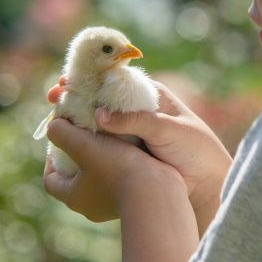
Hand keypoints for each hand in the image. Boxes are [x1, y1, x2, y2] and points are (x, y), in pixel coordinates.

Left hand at [43, 116, 183, 221]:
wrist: (158, 192)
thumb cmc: (118, 168)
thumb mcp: (85, 145)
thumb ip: (63, 133)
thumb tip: (52, 126)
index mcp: (74, 197)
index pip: (51, 180)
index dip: (50, 159)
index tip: (60, 139)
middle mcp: (90, 206)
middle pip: (74, 179)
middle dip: (76, 156)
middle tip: (82, 134)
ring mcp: (111, 206)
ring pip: (97, 179)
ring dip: (99, 159)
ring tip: (105, 137)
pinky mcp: (131, 200)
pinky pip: (117, 181)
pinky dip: (117, 164)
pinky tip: (126, 146)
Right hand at [47, 77, 231, 233]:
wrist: (208, 184)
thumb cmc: (195, 150)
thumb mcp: (169, 130)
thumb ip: (136, 121)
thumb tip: (99, 115)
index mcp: (150, 95)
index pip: (115, 80)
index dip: (90, 77)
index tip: (68, 79)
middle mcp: (137, 111)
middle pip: (101, 98)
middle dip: (77, 95)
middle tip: (54, 96)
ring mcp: (130, 132)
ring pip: (98, 121)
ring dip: (76, 117)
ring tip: (54, 115)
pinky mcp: (126, 153)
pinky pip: (102, 143)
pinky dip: (86, 140)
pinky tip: (68, 140)